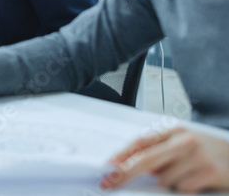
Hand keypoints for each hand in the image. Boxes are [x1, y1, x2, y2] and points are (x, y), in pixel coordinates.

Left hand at [102, 127, 228, 192]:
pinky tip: (196, 181)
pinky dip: (184, 188)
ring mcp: (197, 155)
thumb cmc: (206, 152)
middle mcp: (184, 140)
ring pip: (165, 179)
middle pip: (146, 159)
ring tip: (185, 175)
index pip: (141, 142)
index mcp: (174, 130)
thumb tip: (128, 165)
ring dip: (168, 183)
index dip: (122, 155)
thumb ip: (158, 151)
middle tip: (110, 183)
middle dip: (125, 173)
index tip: (107, 167)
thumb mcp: (181, 144)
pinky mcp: (210, 171)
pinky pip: (183, 187)